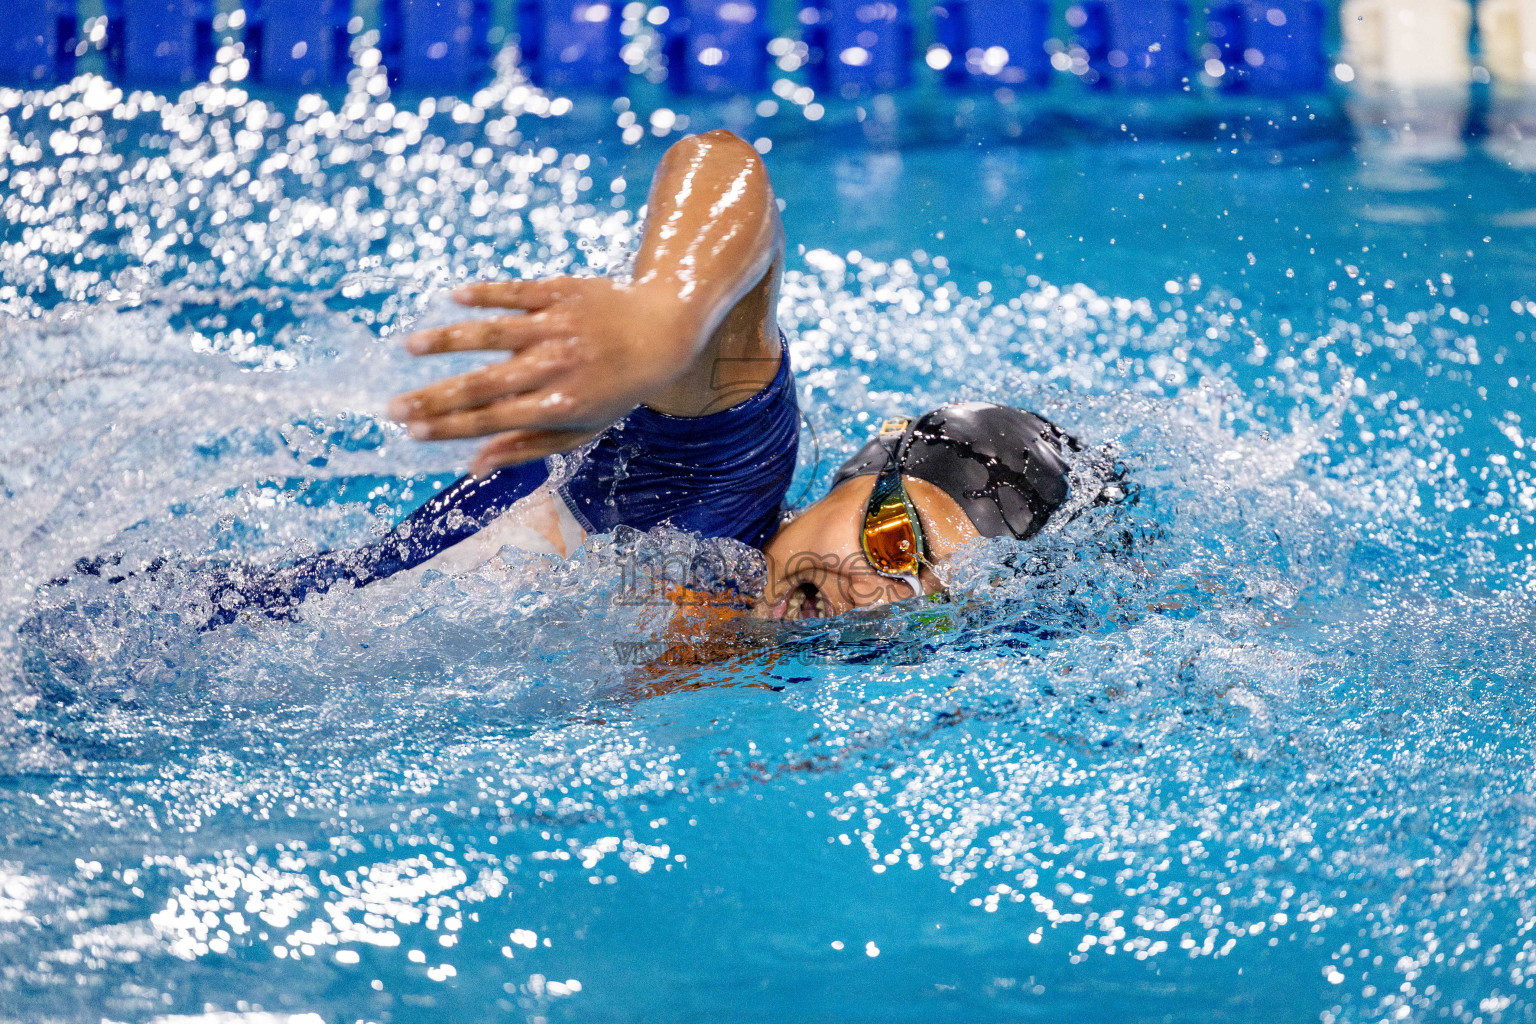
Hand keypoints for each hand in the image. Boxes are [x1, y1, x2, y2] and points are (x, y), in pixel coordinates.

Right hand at [388, 278, 698, 475]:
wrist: (662, 332)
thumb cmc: (616, 390)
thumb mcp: (582, 428)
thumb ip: (528, 448)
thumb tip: (474, 467)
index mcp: (561, 405)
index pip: (494, 420)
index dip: (450, 427)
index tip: (412, 432)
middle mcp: (556, 366)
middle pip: (484, 385)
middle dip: (434, 398)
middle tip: (392, 408)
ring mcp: (557, 326)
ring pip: (492, 333)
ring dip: (448, 340)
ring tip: (409, 347)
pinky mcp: (559, 291)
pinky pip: (514, 293)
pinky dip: (484, 295)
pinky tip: (453, 298)